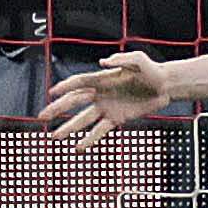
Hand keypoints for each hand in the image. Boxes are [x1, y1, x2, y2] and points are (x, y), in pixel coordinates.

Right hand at [39, 51, 181, 148]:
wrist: (166, 86)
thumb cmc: (151, 70)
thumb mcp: (138, 60)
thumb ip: (121, 59)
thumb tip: (102, 63)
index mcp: (102, 79)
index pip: (78, 83)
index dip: (65, 87)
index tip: (52, 93)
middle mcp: (100, 94)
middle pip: (74, 102)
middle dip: (57, 109)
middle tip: (42, 117)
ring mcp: (107, 107)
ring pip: (83, 119)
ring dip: (68, 128)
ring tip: (54, 137)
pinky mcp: (117, 118)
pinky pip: (100, 130)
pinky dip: (90, 139)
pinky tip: (79, 147)